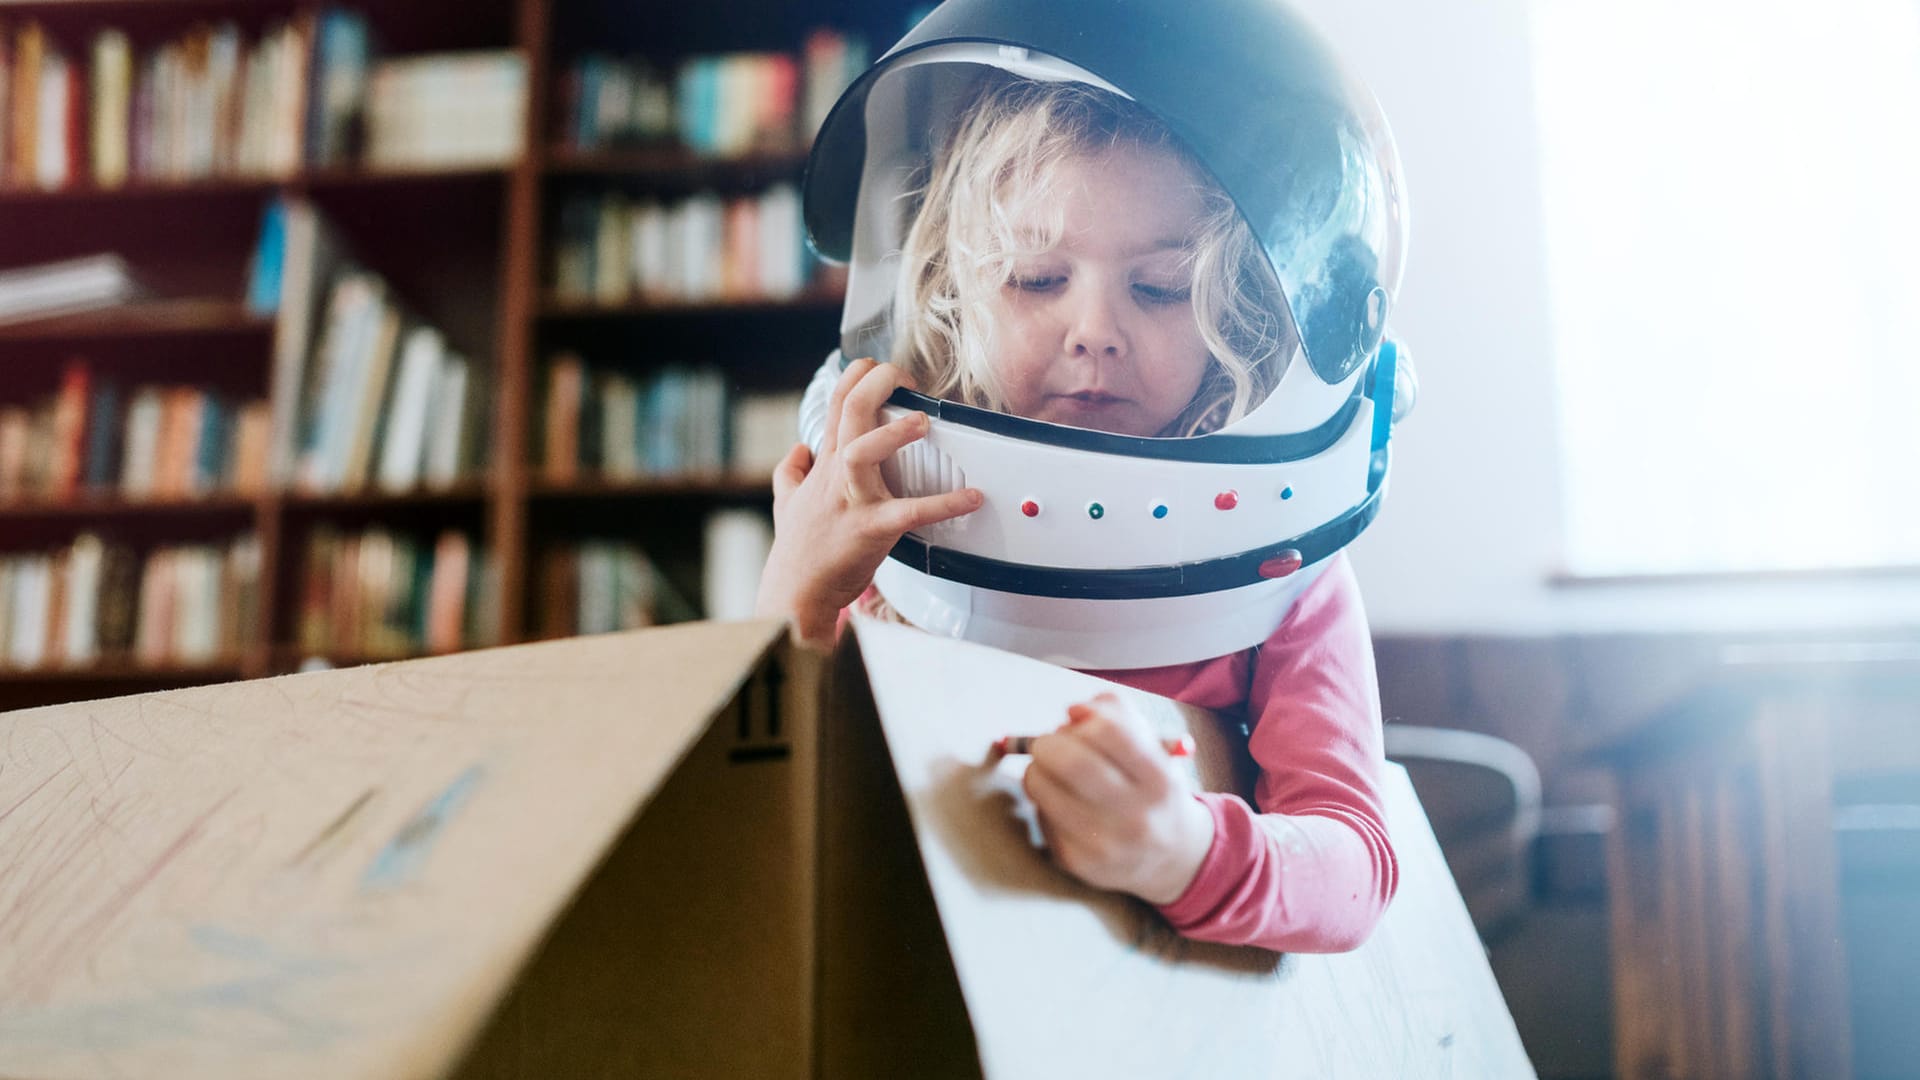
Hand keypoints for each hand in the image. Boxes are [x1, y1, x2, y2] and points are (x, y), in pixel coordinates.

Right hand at [755, 357, 983, 648]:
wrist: (795, 593)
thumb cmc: (798, 549)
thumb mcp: (785, 502)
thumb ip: (792, 472)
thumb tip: (798, 450)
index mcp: (825, 463)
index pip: (836, 402)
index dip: (859, 375)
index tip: (883, 368)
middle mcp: (836, 474)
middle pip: (849, 411)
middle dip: (877, 382)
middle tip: (905, 376)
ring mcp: (853, 500)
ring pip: (863, 452)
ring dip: (893, 433)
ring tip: (923, 421)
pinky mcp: (872, 530)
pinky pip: (911, 512)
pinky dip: (945, 504)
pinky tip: (972, 497)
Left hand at [1022, 692, 1214, 904]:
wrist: (1170, 858)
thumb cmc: (1151, 788)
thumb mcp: (1153, 747)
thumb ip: (1117, 714)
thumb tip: (1074, 711)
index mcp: (1160, 780)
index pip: (1108, 731)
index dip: (1083, 717)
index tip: (1075, 721)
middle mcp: (1137, 816)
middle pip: (1072, 762)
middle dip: (1047, 743)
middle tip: (1046, 744)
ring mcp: (1106, 844)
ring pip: (1042, 787)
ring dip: (1036, 769)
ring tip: (1049, 770)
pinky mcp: (1078, 862)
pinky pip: (1040, 816)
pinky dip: (1041, 800)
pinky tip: (1060, 803)